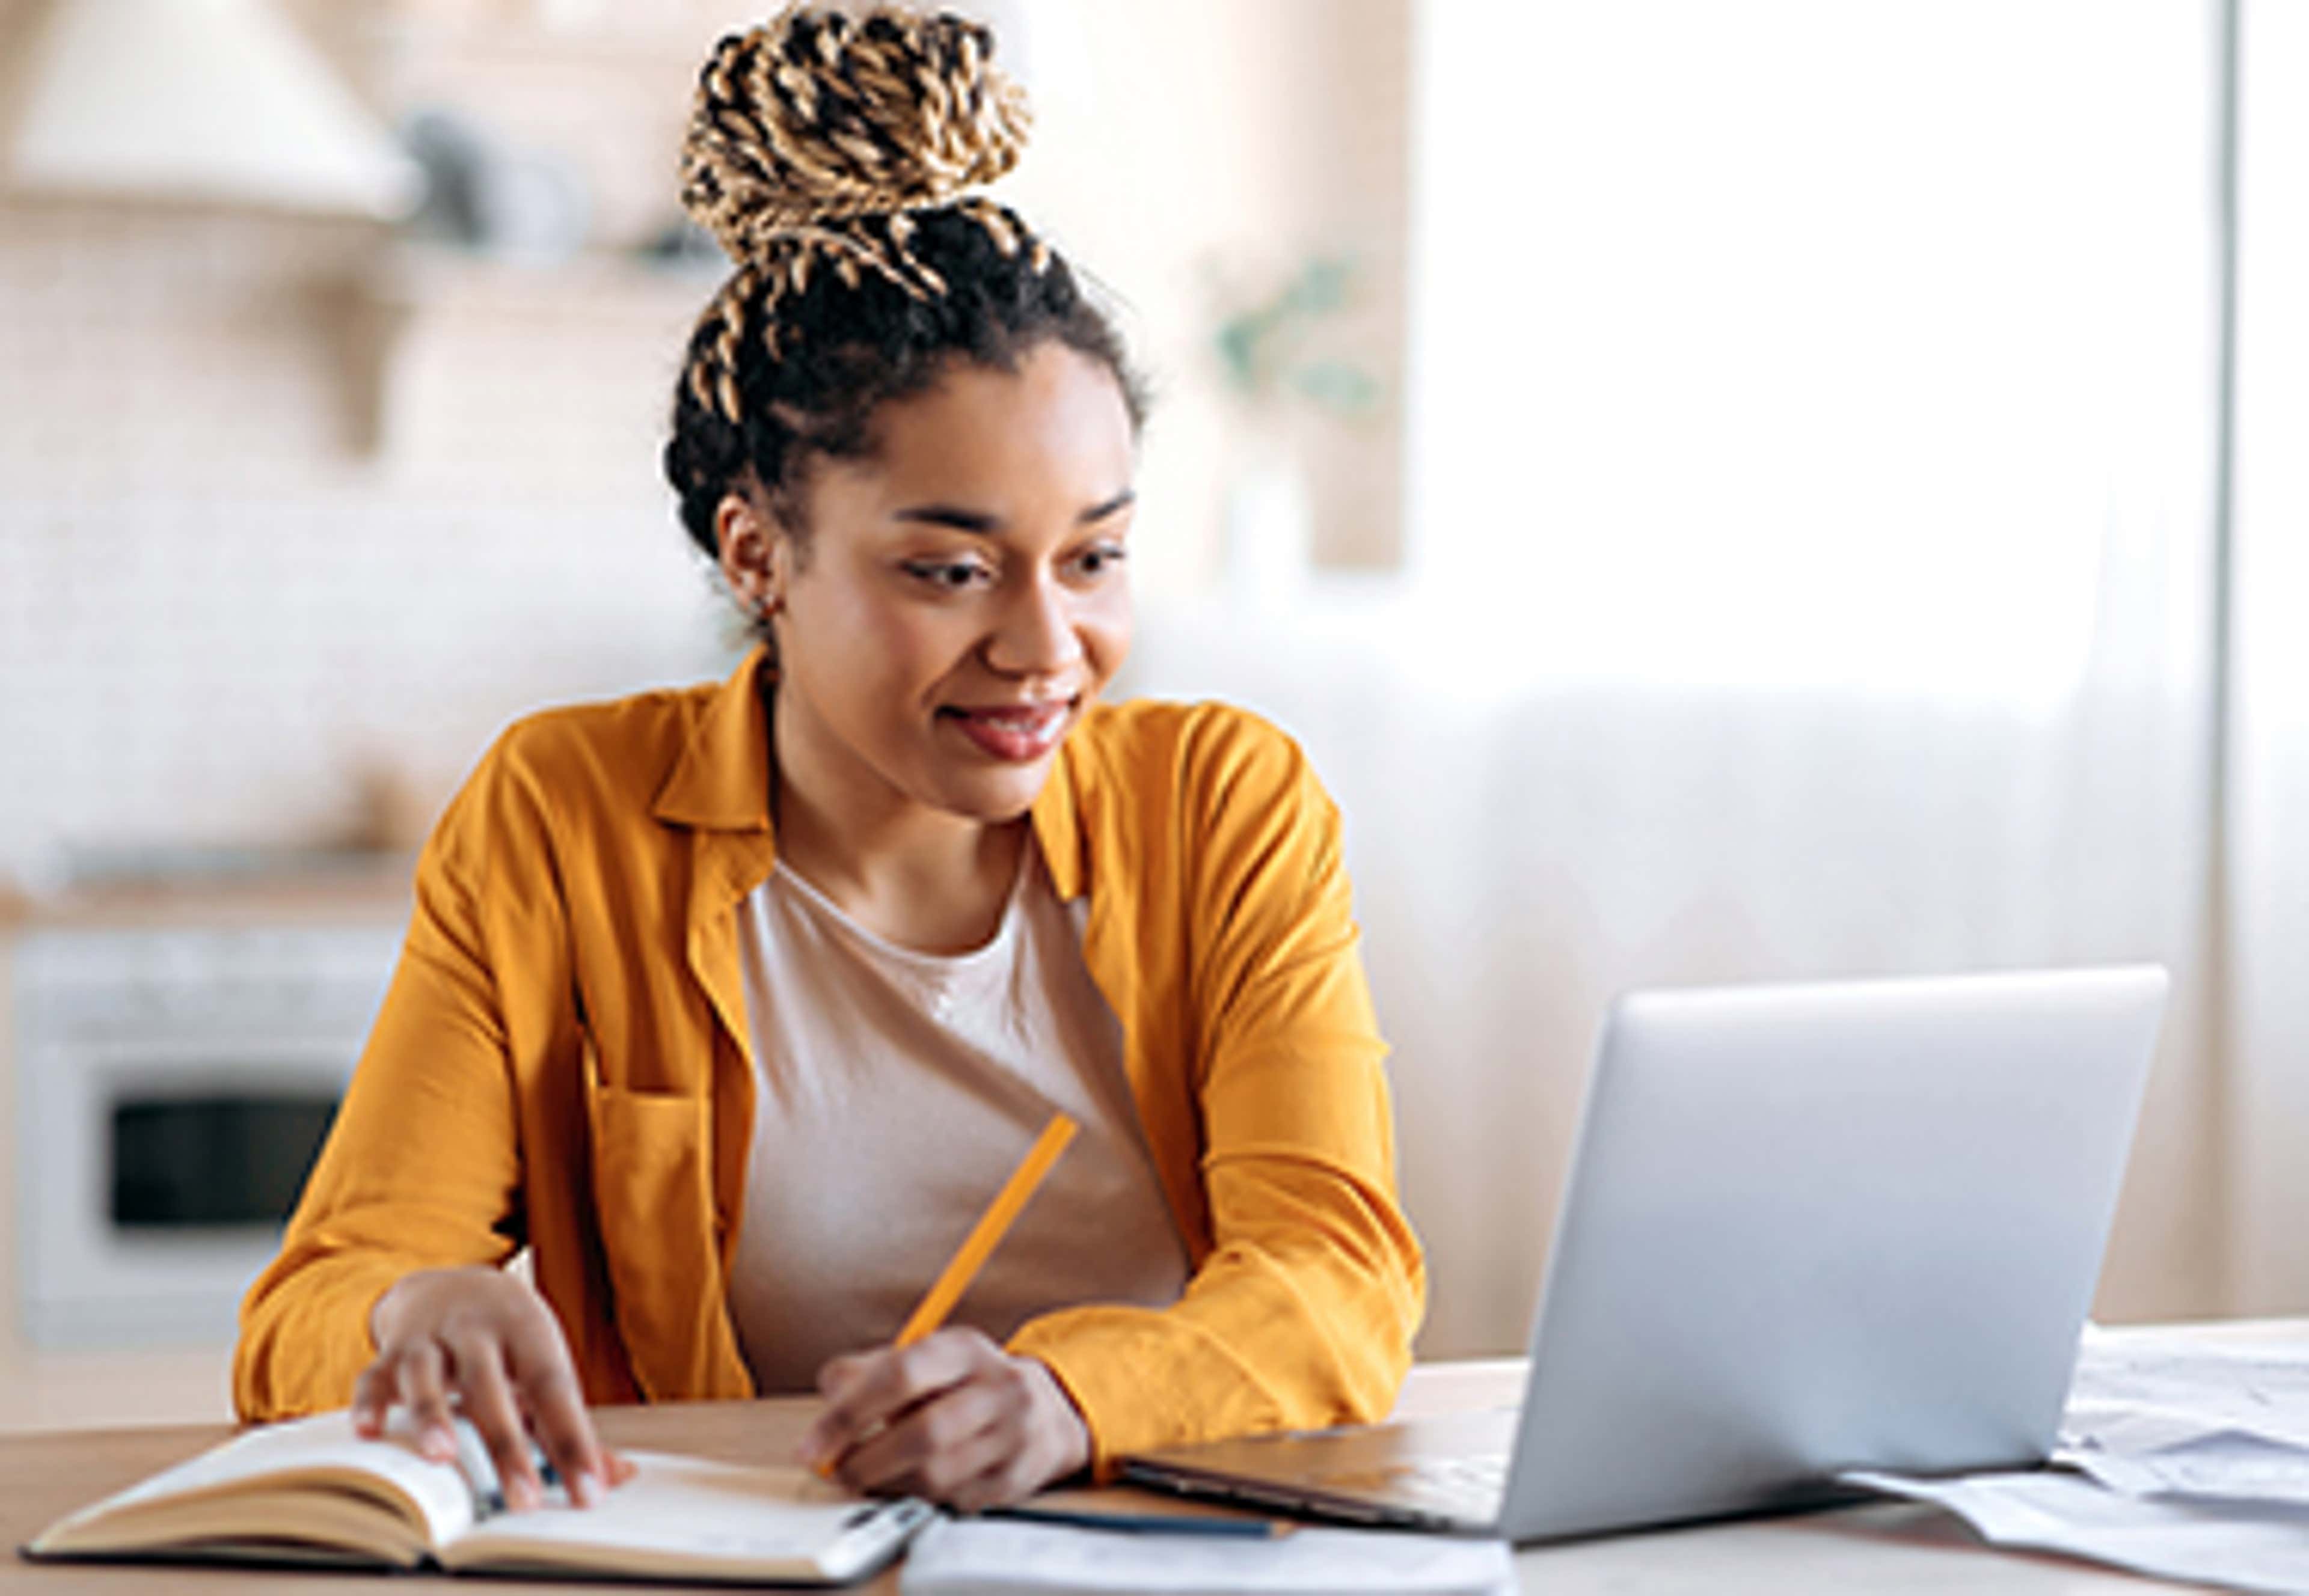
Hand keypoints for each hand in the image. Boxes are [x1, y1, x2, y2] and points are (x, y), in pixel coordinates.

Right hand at [353, 1265, 631, 1510]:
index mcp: (528, 1332)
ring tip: (442, 1458)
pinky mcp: (389, 1352)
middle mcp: (478, 1330)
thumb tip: (616, 1476)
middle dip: (507, 1445)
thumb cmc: (508, 1340)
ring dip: (432, 1414)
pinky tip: (368, 1433)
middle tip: (523, 1501)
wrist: (453, 1283)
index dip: (573, 1441)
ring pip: (427, 1374)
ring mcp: (430, 1339)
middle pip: (491, 1385)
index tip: (590, 1492)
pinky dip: (369, 1403)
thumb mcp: (542, 1365)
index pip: (555, 1388)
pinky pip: (374, 1376)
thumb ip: (570, 1423)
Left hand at [796, 1328, 1090, 1512]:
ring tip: (870, 1477)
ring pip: (936, 1476)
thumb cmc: (965, 1385)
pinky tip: (912, 1483)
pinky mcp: (1016, 1478)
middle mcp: (998, 1387)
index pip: (901, 1374)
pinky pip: (953, 1501)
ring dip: (889, 1484)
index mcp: (965, 1348)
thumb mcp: (923, 1358)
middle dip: (866, 1462)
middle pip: (922, 1434)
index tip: (812, 1446)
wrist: (1045, 1412)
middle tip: (836, 1472)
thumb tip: (830, 1393)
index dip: (848, 1414)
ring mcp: (1014, 1435)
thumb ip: (869, 1370)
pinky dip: (920, 1498)